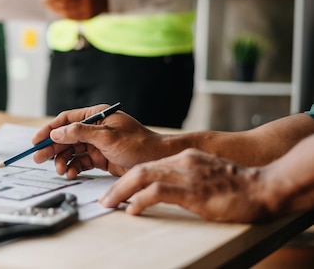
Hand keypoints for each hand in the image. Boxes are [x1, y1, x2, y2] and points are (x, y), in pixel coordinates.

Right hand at [32, 104, 164, 177]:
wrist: (158, 161)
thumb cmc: (138, 144)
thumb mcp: (107, 137)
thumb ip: (80, 133)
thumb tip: (57, 132)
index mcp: (96, 116)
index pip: (66, 120)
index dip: (49, 129)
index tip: (36, 140)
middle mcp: (94, 128)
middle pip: (65, 136)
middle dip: (52, 148)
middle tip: (39, 158)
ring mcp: (97, 143)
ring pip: (71, 151)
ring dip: (62, 160)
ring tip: (60, 170)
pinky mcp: (100, 158)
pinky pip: (80, 162)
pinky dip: (73, 167)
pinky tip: (71, 173)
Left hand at [42, 0, 107, 19]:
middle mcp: (88, 3)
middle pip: (66, 6)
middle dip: (53, 4)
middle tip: (43, 2)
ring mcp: (88, 12)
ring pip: (68, 14)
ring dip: (56, 11)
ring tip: (47, 7)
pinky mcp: (87, 19)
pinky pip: (72, 18)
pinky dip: (62, 15)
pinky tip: (55, 12)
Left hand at [100, 149, 269, 222]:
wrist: (263, 187)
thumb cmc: (238, 185)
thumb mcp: (206, 174)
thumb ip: (186, 176)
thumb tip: (164, 189)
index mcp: (184, 157)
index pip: (148, 165)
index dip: (128, 178)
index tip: (115, 190)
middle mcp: (181, 161)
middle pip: (139, 169)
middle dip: (118, 185)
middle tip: (104, 198)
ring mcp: (186, 174)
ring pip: (142, 177)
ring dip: (121, 192)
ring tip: (109, 204)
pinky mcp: (192, 190)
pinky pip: (158, 192)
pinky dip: (140, 200)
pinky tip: (132, 210)